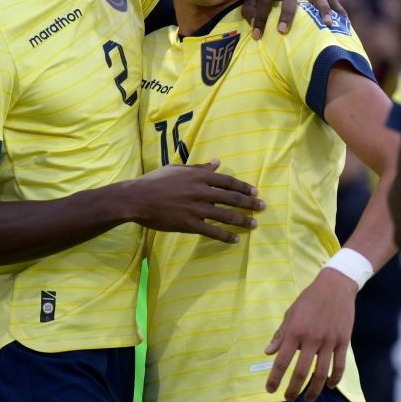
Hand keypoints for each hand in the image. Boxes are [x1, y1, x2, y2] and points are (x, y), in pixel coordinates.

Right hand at [126, 160, 264, 242]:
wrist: (137, 198)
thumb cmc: (156, 181)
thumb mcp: (179, 169)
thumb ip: (200, 167)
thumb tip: (218, 162)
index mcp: (199, 176)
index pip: (227, 181)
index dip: (243, 187)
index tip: (255, 191)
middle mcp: (201, 191)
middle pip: (231, 198)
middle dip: (250, 203)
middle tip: (263, 207)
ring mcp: (196, 208)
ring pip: (225, 215)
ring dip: (242, 220)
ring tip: (255, 224)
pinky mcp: (188, 224)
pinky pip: (211, 231)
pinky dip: (225, 236)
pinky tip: (236, 239)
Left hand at [243, 0, 346, 39]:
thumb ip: (249, 2)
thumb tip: (251, 21)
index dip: (260, 18)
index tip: (257, 36)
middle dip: (287, 14)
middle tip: (283, 31)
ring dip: (323, 10)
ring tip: (328, 24)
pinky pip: (332, 0)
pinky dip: (339, 10)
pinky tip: (345, 23)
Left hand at [264, 268, 356, 401]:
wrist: (336, 285)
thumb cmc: (309, 299)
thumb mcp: (291, 314)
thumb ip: (280, 335)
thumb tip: (268, 353)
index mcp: (295, 331)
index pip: (282, 361)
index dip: (275, 378)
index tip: (270, 389)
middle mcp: (311, 338)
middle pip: (301, 372)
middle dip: (293, 389)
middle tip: (289, 398)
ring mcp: (329, 340)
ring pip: (321, 373)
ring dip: (314, 390)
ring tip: (308, 398)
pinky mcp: (344, 340)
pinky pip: (339, 365)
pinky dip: (335, 378)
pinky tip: (330, 385)